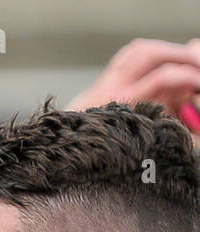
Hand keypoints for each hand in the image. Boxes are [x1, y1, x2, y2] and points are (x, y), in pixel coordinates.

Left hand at [68, 38, 199, 135]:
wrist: (81, 144)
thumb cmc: (120, 144)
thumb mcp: (148, 133)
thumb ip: (171, 114)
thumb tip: (189, 96)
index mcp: (127, 104)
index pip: (163, 77)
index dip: (188, 76)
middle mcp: (114, 87)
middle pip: (152, 55)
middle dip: (182, 55)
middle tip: (199, 65)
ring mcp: (108, 79)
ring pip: (143, 49)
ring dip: (170, 50)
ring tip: (188, 61)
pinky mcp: (107, 75)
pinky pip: (132, 52)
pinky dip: (153, 50)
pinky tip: (166, 58)